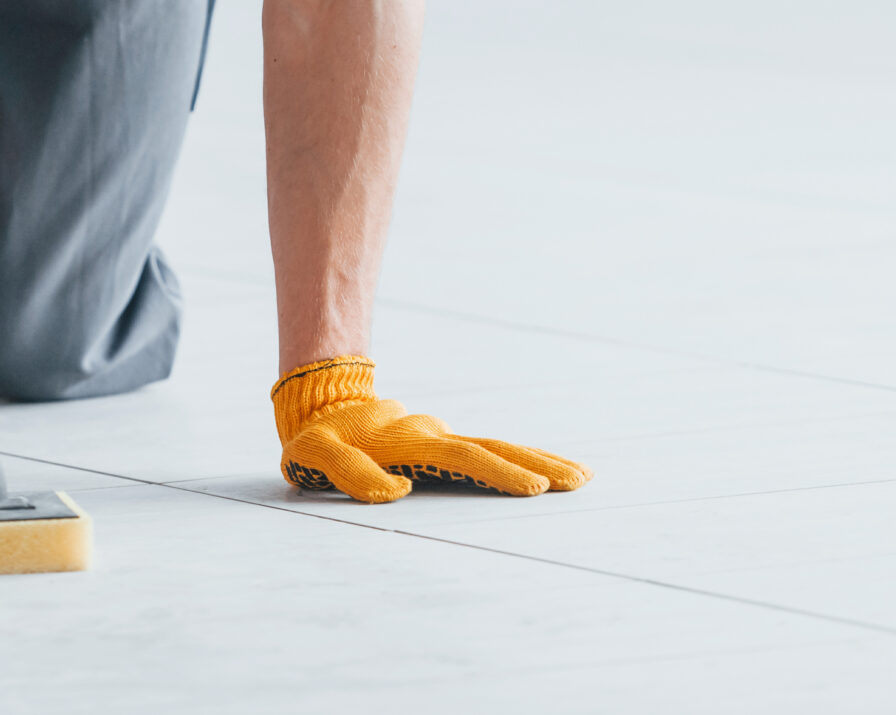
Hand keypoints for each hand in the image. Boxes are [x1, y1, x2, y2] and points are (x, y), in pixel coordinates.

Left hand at [271, 356, 588, 503]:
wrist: (322, 404)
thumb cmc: (318, 440)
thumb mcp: (316, 455)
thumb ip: (351, 472)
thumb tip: (400, 492)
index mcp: (408, 442)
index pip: (461, 458)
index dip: (496, 473)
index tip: (533, 487)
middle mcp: (433, 435)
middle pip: (493, 448)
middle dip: (537, 464)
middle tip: (579, 480)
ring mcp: (441, 436)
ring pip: (496, 446)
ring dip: (537, 459)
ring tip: (579, 474)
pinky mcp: (442, 443)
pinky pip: (487, 449)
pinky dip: (518, 458)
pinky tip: (544, 469)